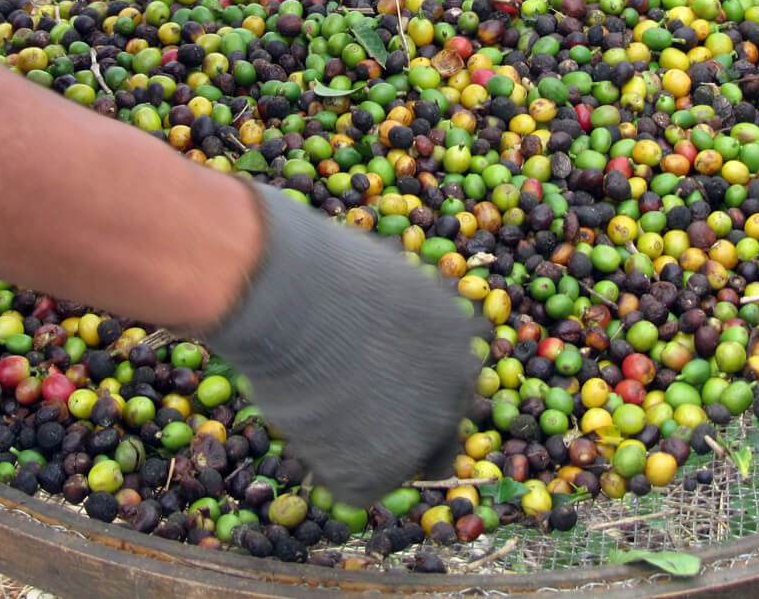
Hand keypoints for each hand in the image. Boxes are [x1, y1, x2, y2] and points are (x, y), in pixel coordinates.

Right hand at [202, 184, 479, 506]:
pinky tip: (307, 424)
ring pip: (392, 464)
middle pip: (437, 436)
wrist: (298, 298)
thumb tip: (393, 327)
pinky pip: (352, 485)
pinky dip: (327, 464)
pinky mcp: (379, 475)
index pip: (450, 386)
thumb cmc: (327, 272)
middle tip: (352, 422)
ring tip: (315, 406)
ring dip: (359, 447)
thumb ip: (406, 315)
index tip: (381, 390)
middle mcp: (454, 393)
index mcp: (460, 342)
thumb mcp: (390, 279)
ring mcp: (421, 438)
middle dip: (400, 433)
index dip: (414, 393)